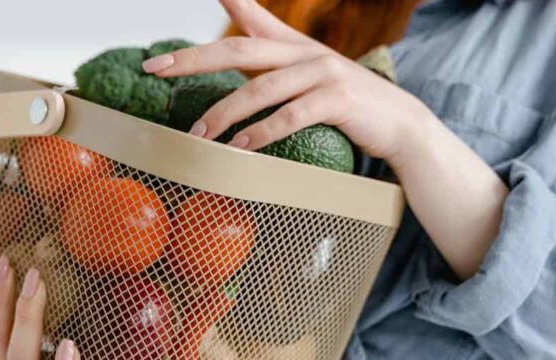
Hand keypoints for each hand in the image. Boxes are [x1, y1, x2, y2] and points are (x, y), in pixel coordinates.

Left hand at [141, 0, 436, 168]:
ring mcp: (322, 73)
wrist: (399, 123)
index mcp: (292, 45)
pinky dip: (261, 134)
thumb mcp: (307, 75)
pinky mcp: (337, 100)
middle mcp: (304, 52)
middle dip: (192, 59)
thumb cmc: (344, 103)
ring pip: (260, 89)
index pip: (251, 14)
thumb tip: (235, 67)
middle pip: (238, 50)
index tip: (192, 1)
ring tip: (198, 134)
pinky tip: (239, 148)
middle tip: (155, 68)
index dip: (224, 1)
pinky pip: (290, 116)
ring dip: (223, 113)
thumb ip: (272, 64)